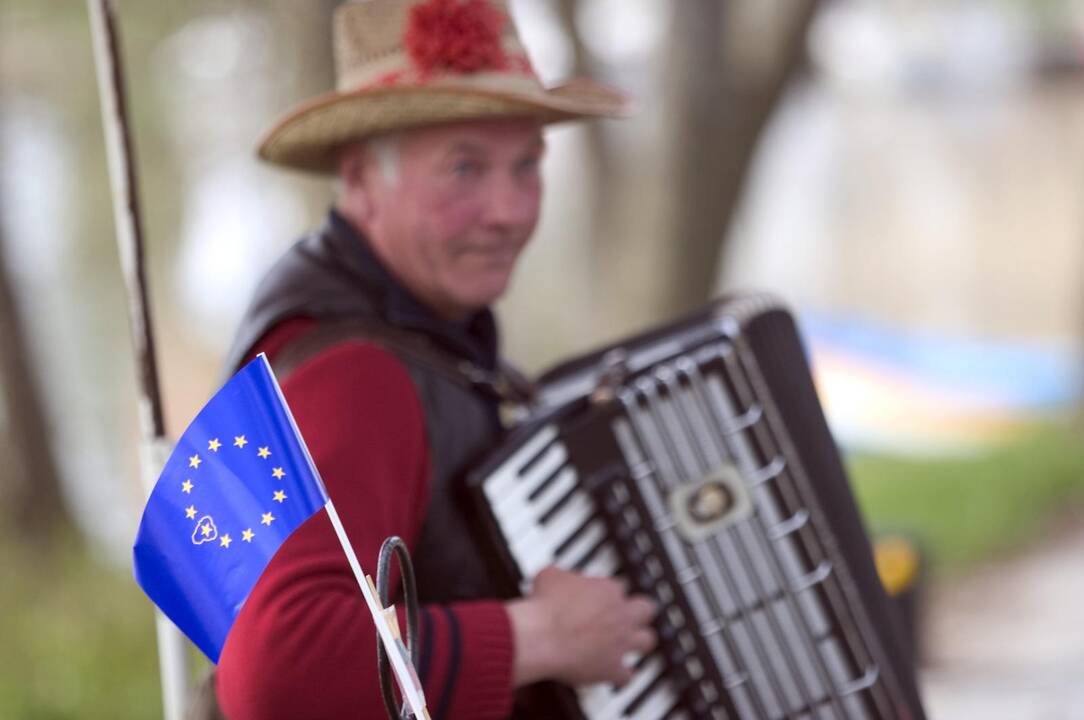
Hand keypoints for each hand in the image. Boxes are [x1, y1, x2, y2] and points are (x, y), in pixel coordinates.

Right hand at [506, 566, 656, 686]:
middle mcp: (621, 615)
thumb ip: (564, 576)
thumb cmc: (544, 605)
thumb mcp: (551, 575)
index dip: (607, 593)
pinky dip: (622, 675)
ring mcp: (620, 642)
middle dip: (639, 611)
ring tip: (630, 643)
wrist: (543, 637)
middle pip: (647, 608)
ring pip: (647, 640)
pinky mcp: (613, 668)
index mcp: (608, 590)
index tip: (596, 598)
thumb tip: (559, 578)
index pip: (618, 588)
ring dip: (639, 641)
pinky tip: (616, 675)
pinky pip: (627, 676)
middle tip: (627, 615)